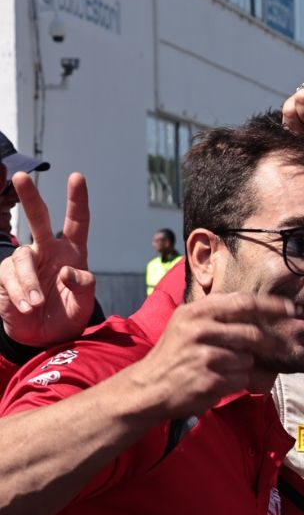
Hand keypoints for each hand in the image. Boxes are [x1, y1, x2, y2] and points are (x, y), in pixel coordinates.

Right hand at [0, 172, 93, 346]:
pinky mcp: (6, 276)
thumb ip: (84, 287)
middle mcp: (47, 251)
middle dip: (30, 197)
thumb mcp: (84, 304)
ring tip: (36, 304)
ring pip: (22, 258)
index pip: (77, 222)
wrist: (44, 337)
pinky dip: (19, 293)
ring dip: (29, 284)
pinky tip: (26, 307)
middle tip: (21, 176)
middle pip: (38, 219)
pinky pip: (9, 277)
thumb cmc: (68, 315)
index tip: (76, 177)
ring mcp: (25, 262)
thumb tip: (68, 270)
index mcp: (72, 253)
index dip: (77, 200)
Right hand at [128, 293, 295, 418]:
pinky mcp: (208, 378)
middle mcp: (199, 329)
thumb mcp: (189, 325)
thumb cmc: (175, 356)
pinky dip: (236, 382)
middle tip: (282, 347)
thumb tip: (263, 316)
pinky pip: (240, 379)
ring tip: (221, 369)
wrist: (146, 389)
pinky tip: (217, 382)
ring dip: (243, 367)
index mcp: (197, 311)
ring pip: (247, 359)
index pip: (244, 302)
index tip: (291, 309)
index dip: (272, 305)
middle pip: (252, 333)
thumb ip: (221, 317)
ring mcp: (203, 354)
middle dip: (271, 343)